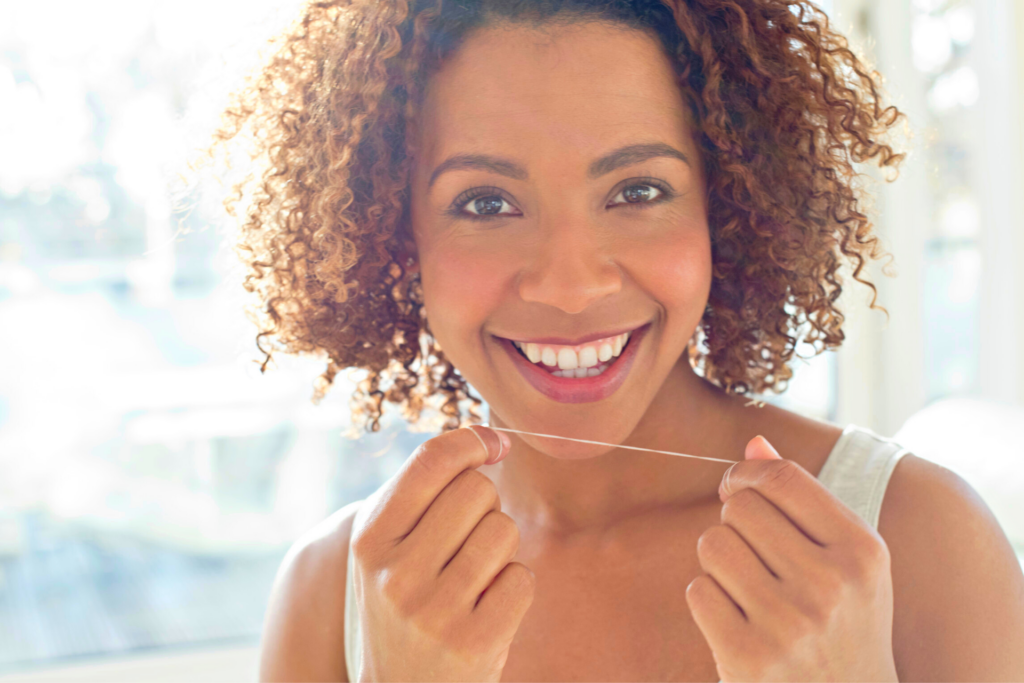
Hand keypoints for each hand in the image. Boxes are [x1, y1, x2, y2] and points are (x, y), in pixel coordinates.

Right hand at [350, 426, 534, 681]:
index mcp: (369, 540)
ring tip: (472, 579)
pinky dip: (512, 590)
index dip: (473, 441)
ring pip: (503, 530)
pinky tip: (485, 610)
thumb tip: (492, 438)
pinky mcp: (474, 643)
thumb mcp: (385, 550)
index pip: (432, 459)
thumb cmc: (401, 606)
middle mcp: (395, 574)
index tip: (492, 447)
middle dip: (484, 507)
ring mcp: (434, 611)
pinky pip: (521, 578)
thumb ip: (423, 490)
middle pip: (478, 489)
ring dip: (500, 550)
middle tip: (465, 542)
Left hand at [685, 436, 898, 681]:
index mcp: (863, 551)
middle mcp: (831, 584)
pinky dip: (710, 602)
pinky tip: (739, 622)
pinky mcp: (748, 656)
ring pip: (712, 544)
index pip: (782, 478)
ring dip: (719, 562)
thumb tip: (754, 442)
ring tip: (748, 588)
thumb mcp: (848, 563)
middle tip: (755, 556)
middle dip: (735, 524)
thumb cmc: (845, 626)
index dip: (746, 474)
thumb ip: (803, 499)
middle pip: (739, 507)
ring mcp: (789, 623)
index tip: (737, 488)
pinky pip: (698, 591)